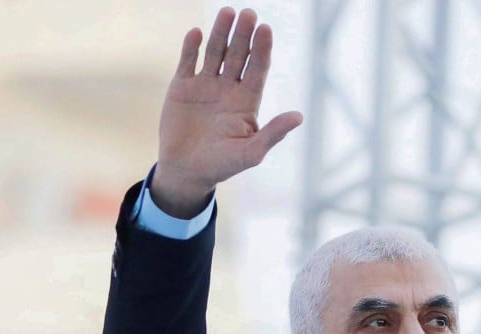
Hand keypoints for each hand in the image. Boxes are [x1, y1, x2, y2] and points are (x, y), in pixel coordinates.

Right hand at [152, 7, 303, 216]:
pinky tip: (197, 33)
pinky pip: (188, 61)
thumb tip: (298, 116)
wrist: (186, 172)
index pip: (257, 68)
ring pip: (215, 52)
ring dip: (221, 33)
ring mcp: (205, 85)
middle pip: (238, 55)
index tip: (265, 29)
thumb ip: (273, 134)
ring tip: (227, 12)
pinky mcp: (182, 87)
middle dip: (243, 35)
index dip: (262, 49)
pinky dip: (191, 47)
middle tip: (248, 13)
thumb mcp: (250, 153)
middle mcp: (228, 89)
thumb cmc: (221, 166)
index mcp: (246, 101)